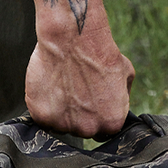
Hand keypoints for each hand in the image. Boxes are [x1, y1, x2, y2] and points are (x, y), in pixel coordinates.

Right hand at [25, 24, 134, 138]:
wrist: (73, 37)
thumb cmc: (99, 53)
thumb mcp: (126, 74)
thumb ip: (122, 99)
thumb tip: (118, 105)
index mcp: (112, 122)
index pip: (103, 129)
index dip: (97, 112)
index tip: (92, 99)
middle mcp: (88, 129)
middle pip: (81, 129)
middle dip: (80, 113)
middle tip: (76, 89)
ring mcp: (63, 125)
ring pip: (61, 124)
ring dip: (61, 109)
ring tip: (64, 83)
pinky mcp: (42, 116)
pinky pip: (42, 116)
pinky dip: (44, 103)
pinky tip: (51, 84)